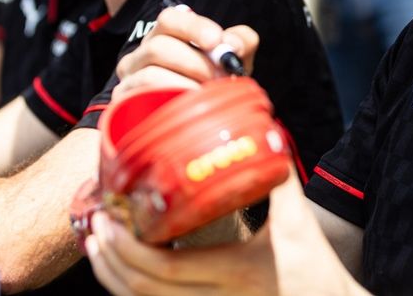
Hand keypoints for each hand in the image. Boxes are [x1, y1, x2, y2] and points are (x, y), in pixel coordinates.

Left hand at [85, 168, 363, 295]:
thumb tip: (269, 131)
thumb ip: (281, 178)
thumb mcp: (299, 222)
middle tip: (94, 226)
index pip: (163, 268)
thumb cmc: (318, 269)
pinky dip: (135, 291)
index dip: (126, 249)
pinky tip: (124, 269)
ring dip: (113, 279)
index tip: (108, 220)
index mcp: (233, 271)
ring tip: (98, 246)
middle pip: (143, 290)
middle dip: (108, 261)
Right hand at [113, 6, 257, 102]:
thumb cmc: (214, 81)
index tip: (216, 41)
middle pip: (159, 46)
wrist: (197, 120)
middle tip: (220, 77)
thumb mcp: (233, 59)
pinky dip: (169, 101)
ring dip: (185, 84)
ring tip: (207, 95)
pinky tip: (188, 107)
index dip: (193, 27)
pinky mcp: (125, 104)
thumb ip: (241, 42)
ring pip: (151, 74)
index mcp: (166, 35)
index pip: (170, 19)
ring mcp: (130, 79)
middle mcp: (143, 53)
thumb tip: (233, 45)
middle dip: (195, 62)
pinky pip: (142, 100)